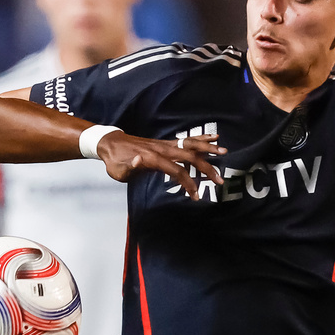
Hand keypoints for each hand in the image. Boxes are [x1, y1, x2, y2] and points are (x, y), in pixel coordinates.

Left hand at [97, 133, 225, 199]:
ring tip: (223, 152)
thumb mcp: (118, 170)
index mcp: (152, 158)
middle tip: (220, 180)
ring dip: (208, 148)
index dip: (188, 183)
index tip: (195, 195)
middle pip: (189, 157)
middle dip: (206, 168)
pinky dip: (200, 139)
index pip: (176, 171)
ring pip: (190, 145)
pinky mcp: (166, 143)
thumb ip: (130, 167)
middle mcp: (161, 149)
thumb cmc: (115, 161)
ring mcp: (165, 144)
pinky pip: (186, 140)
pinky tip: (213, 138)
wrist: (111, 143)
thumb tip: (138, 162)